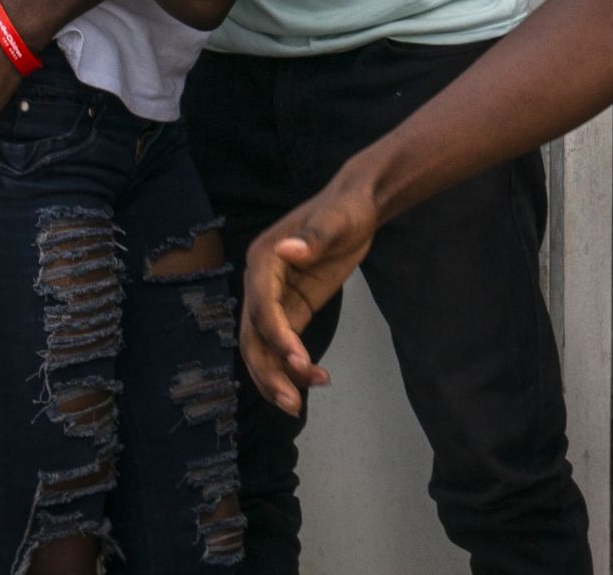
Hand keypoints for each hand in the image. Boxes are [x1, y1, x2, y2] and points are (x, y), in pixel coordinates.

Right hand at [241, 182, 378, 413]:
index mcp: (263, 260)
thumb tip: (288, 250)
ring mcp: (275, 299)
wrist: (358, 206)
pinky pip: (284, 344)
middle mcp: (260, 283)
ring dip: (277, 377)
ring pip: (265, 348)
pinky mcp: (293, 309)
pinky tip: (316, 378)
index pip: (261, 306)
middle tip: (292, 401)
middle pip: (254, 336)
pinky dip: (294, 366)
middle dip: (269, 370)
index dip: (277, 335)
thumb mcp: (336, 220)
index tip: (299, 359)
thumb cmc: (345, 208)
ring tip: (298, 405)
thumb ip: (314, 237)